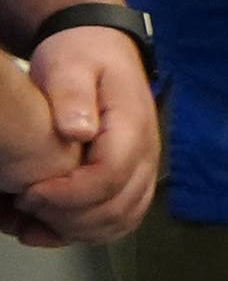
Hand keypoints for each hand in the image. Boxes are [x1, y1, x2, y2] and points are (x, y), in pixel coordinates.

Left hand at [10, 28, 161, 243]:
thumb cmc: (80, 57)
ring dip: (78, 230)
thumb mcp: (68, 66)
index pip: (110, 176)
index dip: (69, 195)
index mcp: (132, 125)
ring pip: (123, 219)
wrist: (99, 49)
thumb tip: (80, 131)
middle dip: (68, 217)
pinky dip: (89, 231)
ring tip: (36, 222)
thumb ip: (73, 95)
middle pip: (118, 206)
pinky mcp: (134, 178)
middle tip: (25, 206)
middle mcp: (147, 152)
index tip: (29, 192)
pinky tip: (54, 228)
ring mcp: (144, 168)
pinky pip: (122, 218)